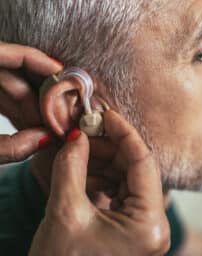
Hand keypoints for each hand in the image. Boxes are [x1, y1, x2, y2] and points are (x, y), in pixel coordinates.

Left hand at [0, 42, 62, 163]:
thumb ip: (9, 147)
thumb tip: (45, 140)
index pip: (7, 53)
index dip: (38, 60)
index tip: (62, 73)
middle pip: (15, 74)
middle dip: (41, 95)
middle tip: (61, 112)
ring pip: (12, 88)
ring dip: (33, 107)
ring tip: (50, 125)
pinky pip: (5, 99)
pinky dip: (20, 111)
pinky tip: (34, 126)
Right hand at [29, 110, 169, 255]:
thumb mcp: (64, 212)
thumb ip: (71, 166)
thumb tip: (77, 136)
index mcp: (149, 224)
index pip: (143, 162)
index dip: (124, 133)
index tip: (106, 115)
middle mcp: (154, 224)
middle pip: (136, 168)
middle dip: (110, 147)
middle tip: (85, 133)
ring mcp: (144, 225)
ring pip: (127, 177)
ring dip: (103, 160)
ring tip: (80, 150)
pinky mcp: (131, 225)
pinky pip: (120, 189)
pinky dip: (102, 175)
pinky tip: (84, 169)